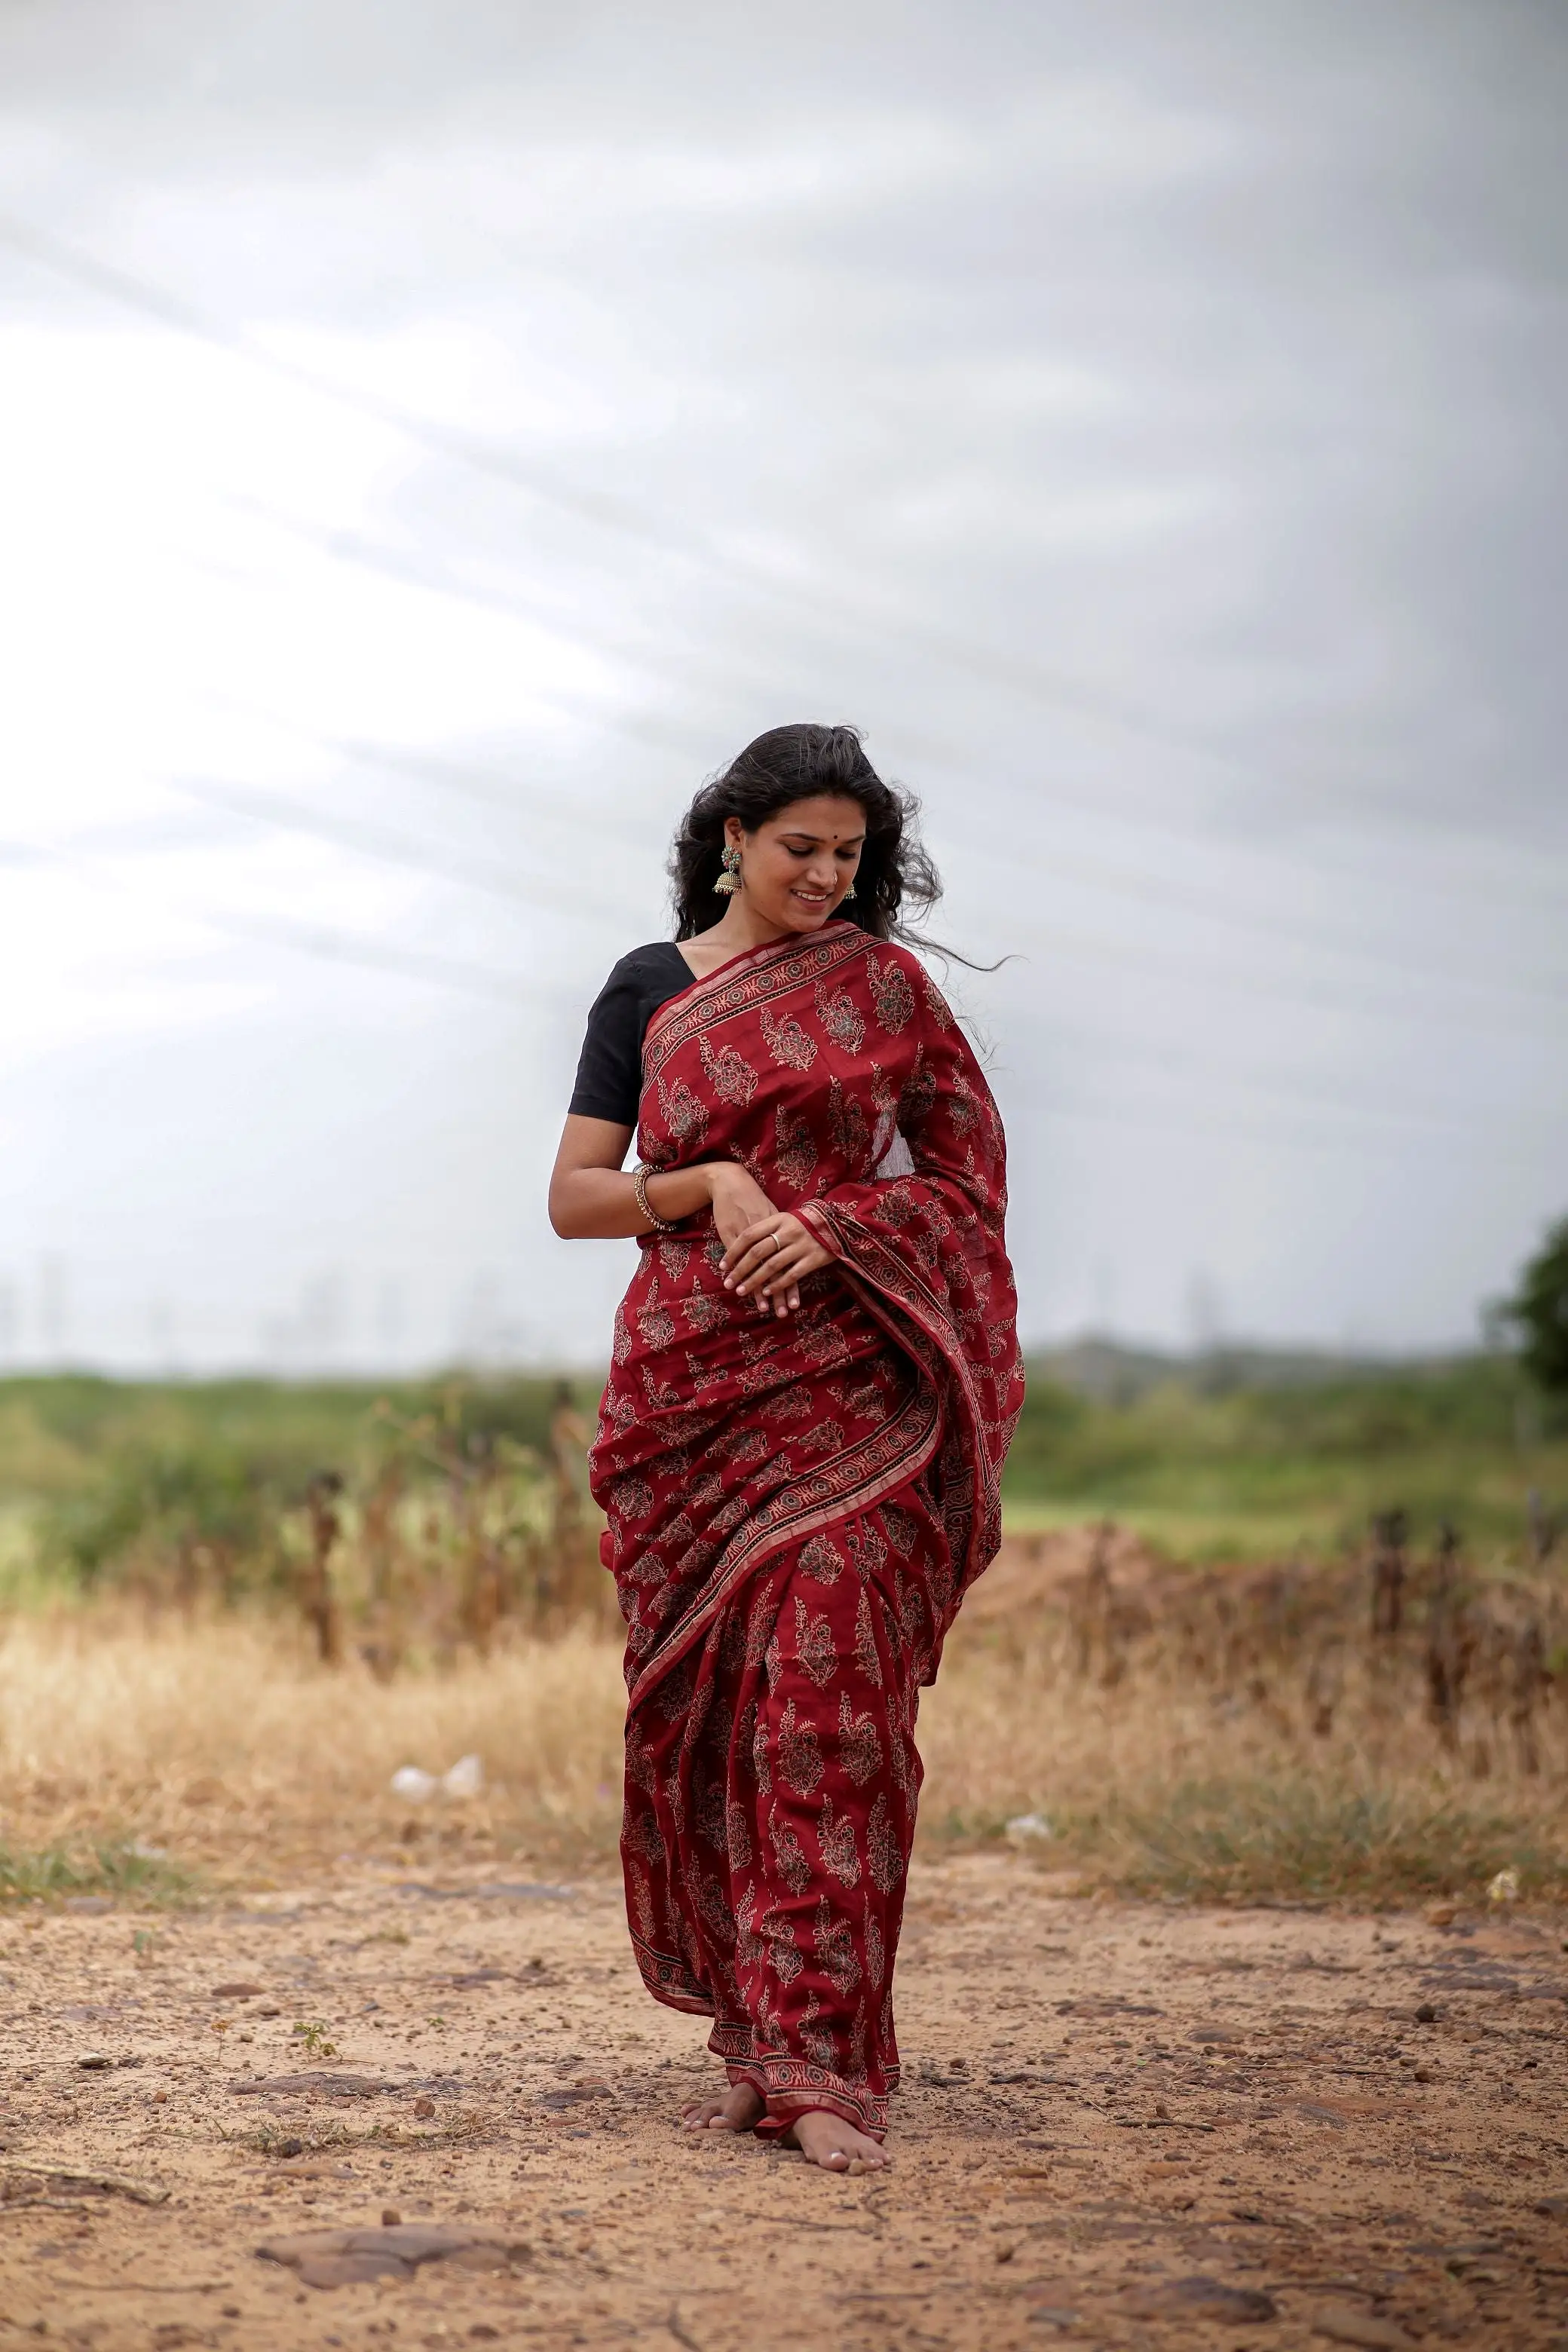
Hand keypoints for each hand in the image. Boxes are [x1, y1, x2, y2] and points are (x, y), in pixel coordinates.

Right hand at [705, 1164, 804, 1316]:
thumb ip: (781, 1234)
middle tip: (783, 1313)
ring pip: (758, 1267)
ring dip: (759, 1290)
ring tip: (764, 1308)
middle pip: (777, 1269)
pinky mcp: (733, 1234)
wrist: (731, 1182)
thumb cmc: (752, 1199)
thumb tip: (793, 1253)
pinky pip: (739, 1259)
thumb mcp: (771, 1214)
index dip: (792, 1284)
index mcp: (782, 1232)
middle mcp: (769, 1235)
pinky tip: (740, 1289)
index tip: (795, 1304)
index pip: (790, 1263)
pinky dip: (740, 1274)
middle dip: (780, 1293)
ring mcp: (752, 1236)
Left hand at [722, 1210, 834, 1318]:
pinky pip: (791, 1275)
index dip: (734, 1252)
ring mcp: (802, 1245)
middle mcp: (789, 1231)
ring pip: (772, 1266)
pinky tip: (766, 1293)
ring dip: (755, 1281)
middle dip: (740, 1270)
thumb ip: (765, 1229)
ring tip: (742, 1291)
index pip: (749, 1235)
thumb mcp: (783, 1219)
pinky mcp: (814, 1259)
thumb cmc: (802, 1222)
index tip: (723, 1266)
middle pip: (758, 1252)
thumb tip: (738, 1247)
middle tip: (728, 1284)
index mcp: (778, 1219)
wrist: (836, 1222)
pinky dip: (777, 1285)